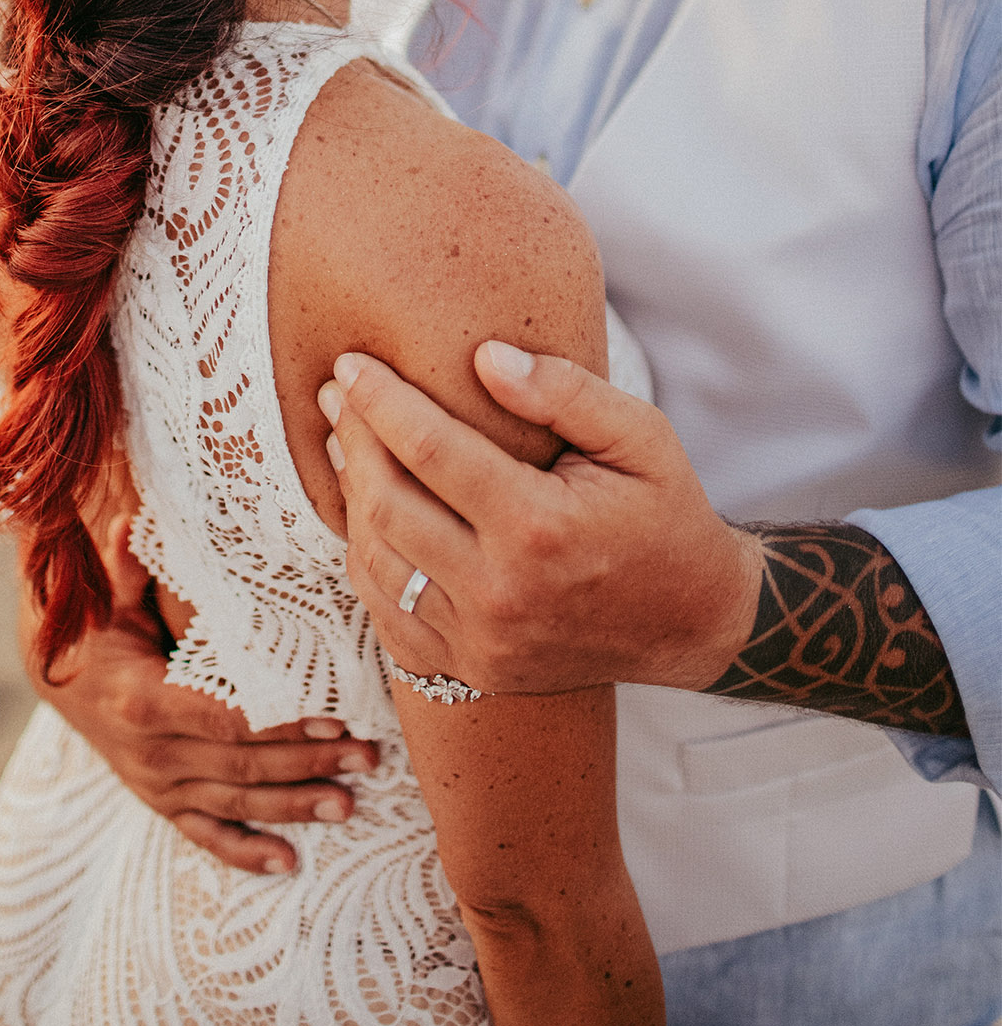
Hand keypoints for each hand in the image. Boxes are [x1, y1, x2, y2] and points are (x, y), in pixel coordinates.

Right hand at [19, 522, 378, 875]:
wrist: (58, 680)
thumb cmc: (98, 631)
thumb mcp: (108, 599)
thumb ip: (127, 567)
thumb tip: (129, 518)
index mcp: (142, 700)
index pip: (225, 719)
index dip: (280, 724)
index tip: (334, 717)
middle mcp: (151, 753)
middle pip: (242, 767)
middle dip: (309, 763)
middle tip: (368, 755)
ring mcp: (157, 785)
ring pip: (234, 805)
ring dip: (295, 807)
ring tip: (351, 803)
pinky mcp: (161, 804)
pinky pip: (206, 836)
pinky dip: (246, 853)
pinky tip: (289, 863)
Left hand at [322, 343, 762, 694]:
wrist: (689, 623)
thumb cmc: (664, 516)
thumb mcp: (641, 437)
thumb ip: (564, 392)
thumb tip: (484, 356)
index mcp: (538, 528)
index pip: (431, 451)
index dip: (382, 401)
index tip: (352, 363)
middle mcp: (500, 593)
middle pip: (388, 506)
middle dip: (353, 440)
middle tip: (336, 393)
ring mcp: (481, 641)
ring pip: (377, 561)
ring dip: (351, 497)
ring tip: (344, 442)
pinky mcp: (471, 669)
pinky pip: (389, 612)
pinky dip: (367, 558)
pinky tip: (367, 511)